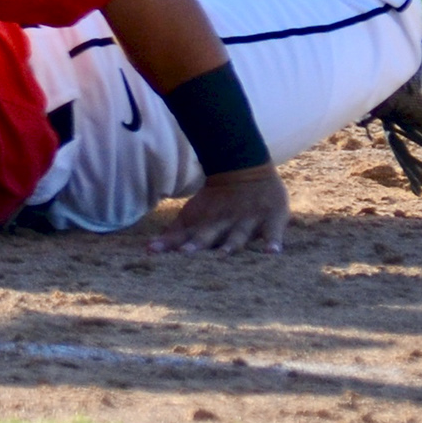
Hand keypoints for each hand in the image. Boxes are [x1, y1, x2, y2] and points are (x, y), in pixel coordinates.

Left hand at [151, 166, 289, 254]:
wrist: (244, 167)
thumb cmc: (215, 201)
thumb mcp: (192, 216)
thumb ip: (174, 234)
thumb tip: (148, 250)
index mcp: (204, 225)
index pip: (184, 236)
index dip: (169, 243)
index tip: (151, 251)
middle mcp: (224, 225)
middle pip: (208, 235)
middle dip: (196, 244)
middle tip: (184, 254)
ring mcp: (247, 222)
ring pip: (237, 235)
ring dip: (231, 245)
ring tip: (225, 255)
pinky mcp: (271, 219)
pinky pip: (273, 232)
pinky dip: (273, 241)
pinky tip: (272, 252)